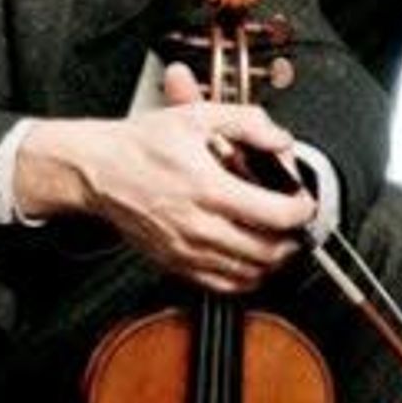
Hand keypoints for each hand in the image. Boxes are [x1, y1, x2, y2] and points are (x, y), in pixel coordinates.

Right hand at [21, 76, 318, 290]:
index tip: (304, 202)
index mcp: (208, 189)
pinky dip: (244, 278)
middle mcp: (197, 226)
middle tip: (298, 225)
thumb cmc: (141, 145)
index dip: (301, 210)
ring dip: (272, 261)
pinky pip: (220, 285)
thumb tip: (281, 140)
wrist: (96, 170)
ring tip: (279, 241)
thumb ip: (248, 123)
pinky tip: (251, 261)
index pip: (274, 214)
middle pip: (266, 251)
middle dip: (293, 239)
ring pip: (247, 273)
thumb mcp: (198, 117)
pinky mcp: (173, 263)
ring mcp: (185, 250)